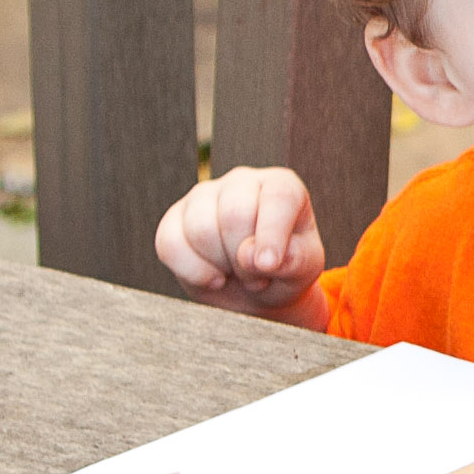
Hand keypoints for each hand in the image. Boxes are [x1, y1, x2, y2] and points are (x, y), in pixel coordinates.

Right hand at [156, 165, 326, 320]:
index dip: (271, 234)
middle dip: (244, 258)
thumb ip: (292, 260)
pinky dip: (192, 271)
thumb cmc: (285, 271)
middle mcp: (241, 182)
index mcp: (282, 186)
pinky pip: (170, 244)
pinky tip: (213, 276)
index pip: (277, 197)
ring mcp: (203, 196)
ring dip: (220, 265)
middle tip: (257, 276)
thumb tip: (253, 256)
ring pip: (200, 229)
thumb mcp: (303, 269)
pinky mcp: (174, 219)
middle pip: (234, 214)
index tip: (269, 266)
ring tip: (238, 273)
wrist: (255, 292)